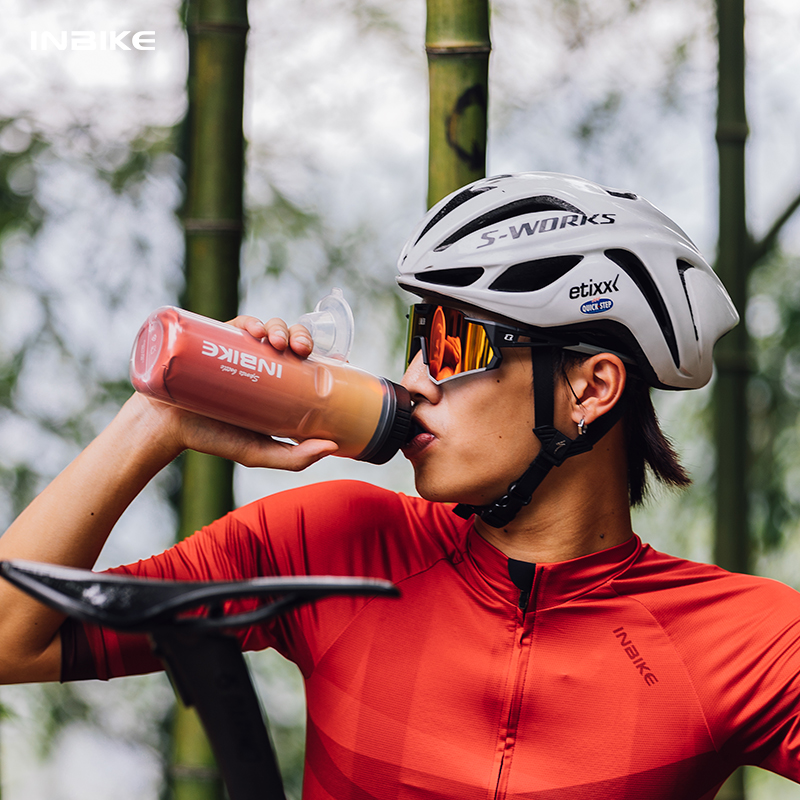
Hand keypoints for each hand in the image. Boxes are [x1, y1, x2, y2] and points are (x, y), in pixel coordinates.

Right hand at [131, 314, 337, 469]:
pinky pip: (238, 324)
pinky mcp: (216, 341)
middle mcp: (261, 364)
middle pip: (291, 341)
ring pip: (268, 329)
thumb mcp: (259, 454)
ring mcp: (239, 350)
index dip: (326, 355)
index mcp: (277, 385)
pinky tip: (257, 331)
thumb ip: (295, 458)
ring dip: (280, 327)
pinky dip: (251, 322)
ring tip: (279, 343)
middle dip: (303, 337)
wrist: (165, 427)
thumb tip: (333, 447)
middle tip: (302, 350)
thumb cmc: (214, 440)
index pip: (308, 362)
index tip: (340, 360)